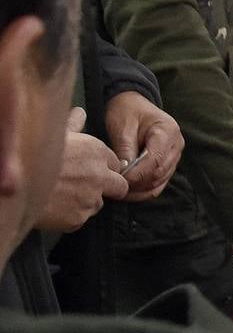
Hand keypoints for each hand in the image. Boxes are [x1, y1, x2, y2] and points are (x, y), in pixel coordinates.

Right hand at [35, 108, 130, 231]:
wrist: (13, 182)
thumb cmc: (31, 155)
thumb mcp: (53, 135)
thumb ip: (72, 125)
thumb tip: (79, 113)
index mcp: (96, 151)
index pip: (116, 164)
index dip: (104, 168)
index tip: (92, 171)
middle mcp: (99, 175)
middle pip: (119, 186)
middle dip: (109, 188)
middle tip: (86, 188)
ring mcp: (90, 198)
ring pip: (97, 203)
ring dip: (86, 202)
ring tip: (62, 195)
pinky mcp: (79, 218)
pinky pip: (80, 218)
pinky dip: (70, 215)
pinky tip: (55, 206)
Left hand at [104, 91, 183, 200]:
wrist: (133, 104)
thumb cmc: (127, 111)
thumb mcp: (122, 125)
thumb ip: (125, 148)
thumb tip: (124, 172)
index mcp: (167, 131)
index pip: (155, 159)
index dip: (137, 173)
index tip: (118, 179)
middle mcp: (177, 144)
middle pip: (159, 172)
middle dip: (137, 183)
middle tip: (115, 187)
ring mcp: (175, 155)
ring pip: (160, 180)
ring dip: (140, 189)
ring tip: (120, 190)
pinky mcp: (169, 163)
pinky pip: (160, 182)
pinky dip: (145, 190)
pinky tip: (130, 192)